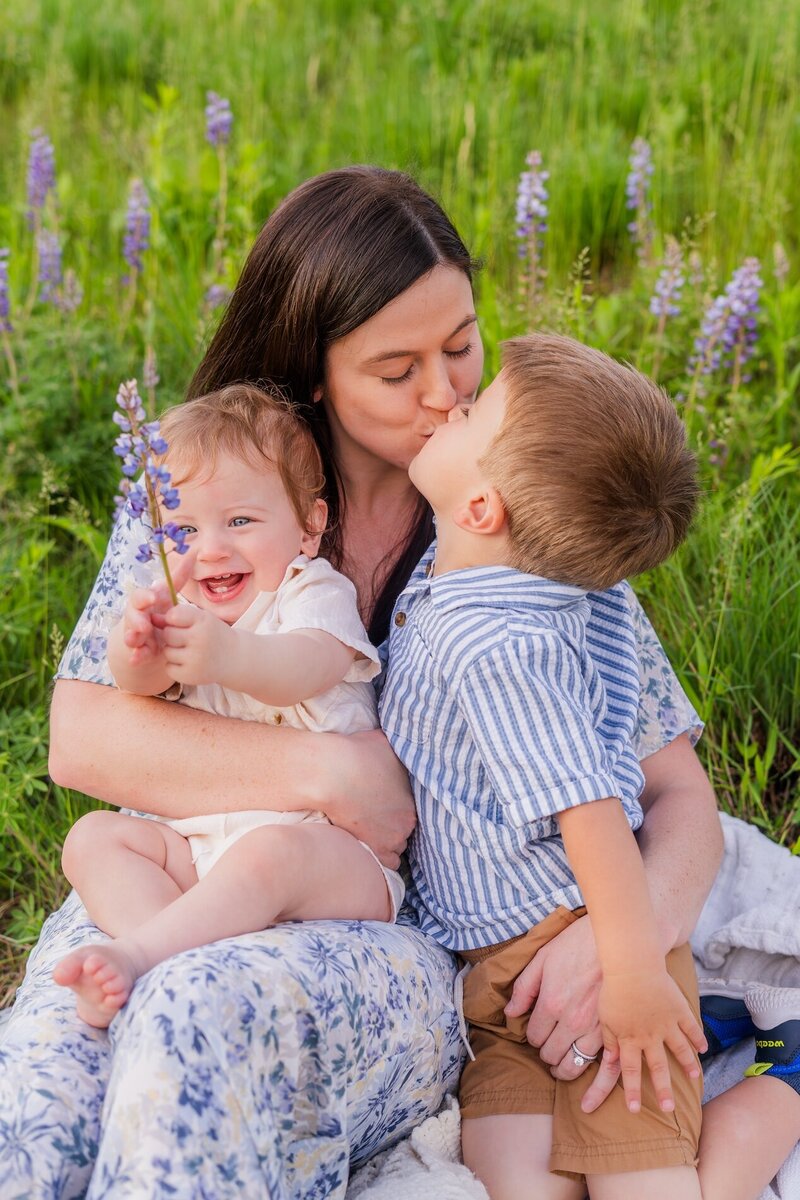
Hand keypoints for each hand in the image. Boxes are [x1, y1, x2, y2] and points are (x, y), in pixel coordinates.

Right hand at [122, 582, 173, 666]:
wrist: (151, 639)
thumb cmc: (161, 613)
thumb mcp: (168, 597)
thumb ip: (177, 579)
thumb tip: (192, 553)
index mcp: (145, 603)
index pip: (140, 596)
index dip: (146, 596)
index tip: (154, 597)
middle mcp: (137, 617)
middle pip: (132, 615)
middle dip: (136, 619)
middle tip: (145, 624)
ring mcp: (135, 635)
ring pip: (130, 634)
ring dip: (132, 637)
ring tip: (135, 640)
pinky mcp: (137, 651)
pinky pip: (134, 654)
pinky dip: (136, 657)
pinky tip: (136, 659)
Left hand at [160, 604, 232, 685]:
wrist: (235, 658)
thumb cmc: (212, 634)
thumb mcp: (200, 619)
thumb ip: (177, 616)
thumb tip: (152, 618)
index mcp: (204, 621)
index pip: (173, 615)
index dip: (172, 619)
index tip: (181, 623)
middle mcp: (200, 639)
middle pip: (168, 634)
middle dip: (171, 635)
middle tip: (185, 638)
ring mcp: (196, 659)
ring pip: (167, 652)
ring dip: (173, 651)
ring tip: (189, 651)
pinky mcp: (191, 676)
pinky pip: (169, 667)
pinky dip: (175, 666)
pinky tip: (188, 662)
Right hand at [317, 729, 415, 869]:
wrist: (332, 773)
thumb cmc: (355, 753)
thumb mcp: (384, 741)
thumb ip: (397, 748)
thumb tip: (400, 743)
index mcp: (413, 794)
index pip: (410, 808)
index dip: (396, 807)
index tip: (383, 805)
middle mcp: (408, 819)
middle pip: (404, 827)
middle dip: (391, 823)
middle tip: (373, 816)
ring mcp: (393, 837)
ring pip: (396, 845)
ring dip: (385, 841)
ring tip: (368, 832)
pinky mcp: (377, 850)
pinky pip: (388, 864)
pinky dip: (379, 858)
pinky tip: (368, 848)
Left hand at [505, 913, 601, 1065]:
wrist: (618, 939)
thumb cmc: (578, 944)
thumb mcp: (543, 958)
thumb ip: (524, 988)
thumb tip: (510, 1013)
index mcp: (551, 1002)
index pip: (534, 1037)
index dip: (532, 1036)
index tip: (536, 1030)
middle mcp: (572, 1021)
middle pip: (551, 1055)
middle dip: (546, 1052)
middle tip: (548, 1045)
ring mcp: (595, 1029)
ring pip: (573, 1066)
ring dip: (564, 1067)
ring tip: (561, 1062)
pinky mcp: (615, 1032)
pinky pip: (602, 1066)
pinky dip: (593, 1076)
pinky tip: (587, 1078)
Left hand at [598, 969, 705, 1114]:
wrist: (633, 965)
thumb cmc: (613, 989)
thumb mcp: (605, 1017)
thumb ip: (609, 1040)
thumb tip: (610, 1061)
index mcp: (629, 1038)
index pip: (631, 1071)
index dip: (632, 1092)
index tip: (634, 1110)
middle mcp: (650, 1036)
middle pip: (658, 1067)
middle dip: (663, 1090)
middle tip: (669, 1108)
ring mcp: (667, 1023)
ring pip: (680, 1050)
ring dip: (687, 1065)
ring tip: (694, 1078)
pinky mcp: (678, 1009)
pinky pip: (691, 1027)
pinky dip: (698, 1039)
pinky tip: (703, 1049)